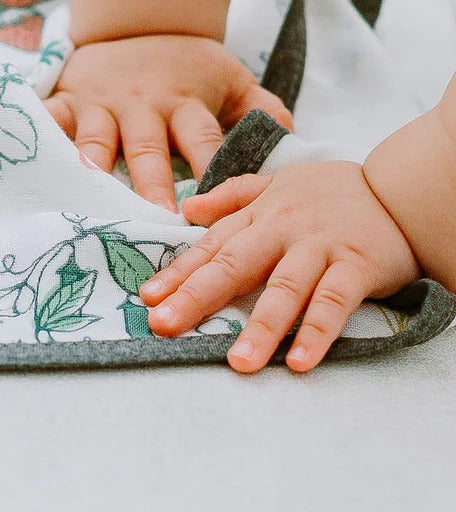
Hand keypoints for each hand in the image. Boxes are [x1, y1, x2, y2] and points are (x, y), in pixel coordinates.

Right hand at [44, 34, 292, 210]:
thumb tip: (291, 138)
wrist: (139, 18)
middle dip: (151, 185)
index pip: (203, 141)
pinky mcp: (69, 98)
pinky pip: (50, 117)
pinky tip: (30, 160)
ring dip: (94, 169)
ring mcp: (101, 103)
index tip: (213, 211)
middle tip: (154, 221)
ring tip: (89, 200)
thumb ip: (261, 106)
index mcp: (185, 103)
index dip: (210, 173)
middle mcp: (143, 106)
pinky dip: (39, 135)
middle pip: (148, 149)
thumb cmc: (188, 62)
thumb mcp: (231, 76)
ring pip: (96, 141)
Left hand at [138, 161, 421, 372]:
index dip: (179, 272)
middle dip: (196, 296)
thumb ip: (231, 197)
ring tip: (238, 363)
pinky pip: (334, 302)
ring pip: (284, 288)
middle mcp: (283, 229)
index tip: (148, 298)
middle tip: (163, 326)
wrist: (398, 189)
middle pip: (234, 264)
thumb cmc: (329, 191)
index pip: (212, 246)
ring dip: (260, 327)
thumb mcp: (275, 184)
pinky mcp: (357, 265)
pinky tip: (299, 361)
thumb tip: (187, 209)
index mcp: (260, 214)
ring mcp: (319, 247)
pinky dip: (317, 331)